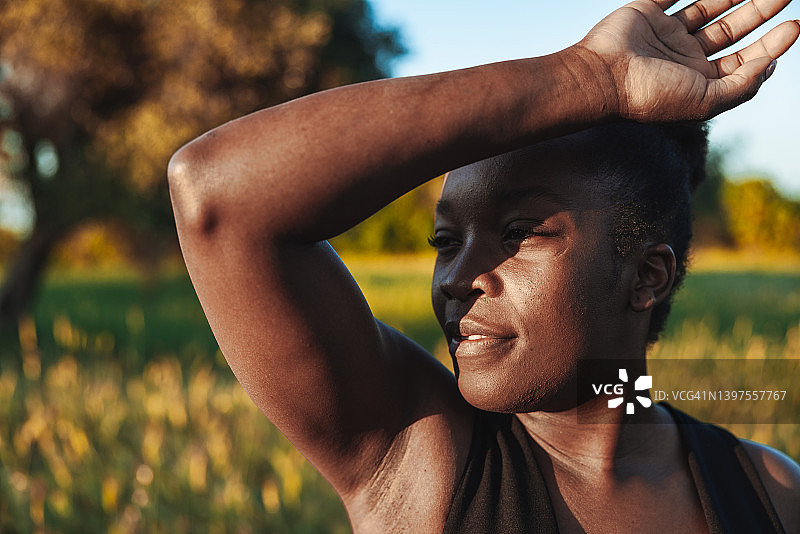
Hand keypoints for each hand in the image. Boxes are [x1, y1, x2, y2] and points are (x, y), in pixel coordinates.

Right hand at [577, 0, 799, 120]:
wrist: (601, 77)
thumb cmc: (648, 96)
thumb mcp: (705, 102)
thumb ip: (743, 86)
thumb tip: (771, 65)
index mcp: (698, 82)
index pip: (743, 60)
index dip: (772, 44)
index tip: (794, 25)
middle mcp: (684, 57)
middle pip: (731, 31)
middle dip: (759, 12)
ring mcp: (666, 34)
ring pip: (709, 8)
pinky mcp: (647, 12)